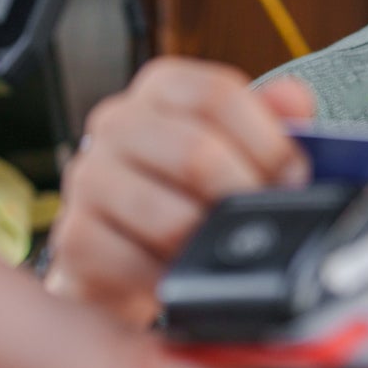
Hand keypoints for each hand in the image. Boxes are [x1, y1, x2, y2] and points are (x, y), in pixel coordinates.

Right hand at [49, 57, 313, 324]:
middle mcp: (117, 122)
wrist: (128, 255)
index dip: (267, 141)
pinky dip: (173, 278)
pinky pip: (135, 263)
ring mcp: (89, 177)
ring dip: (210, 245)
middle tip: (268, 222)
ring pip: (169, 216)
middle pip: (195, 152)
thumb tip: (293, 98)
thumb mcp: (238, 149)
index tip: (293, 178)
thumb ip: (271, 121)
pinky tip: (188, 276)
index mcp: (161, 89)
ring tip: (227, 252)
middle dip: (244, 197)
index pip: (216, 94)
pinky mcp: (75, 236)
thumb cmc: (190, 193)